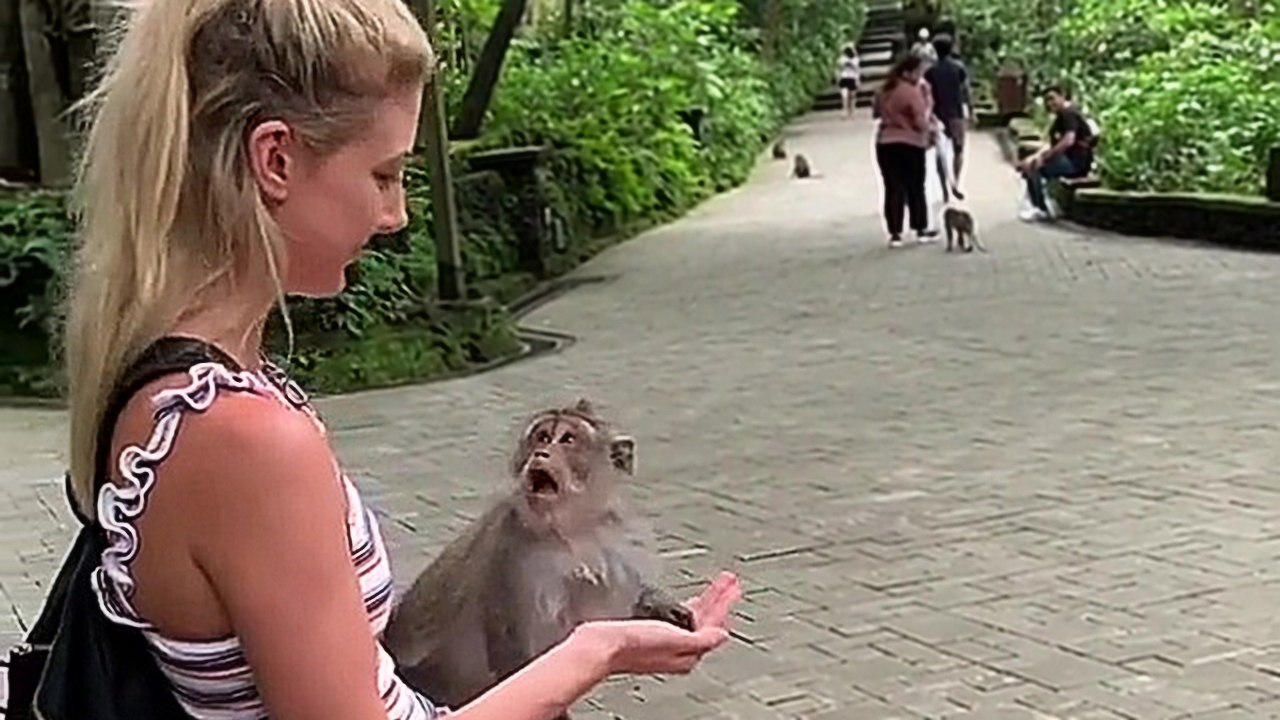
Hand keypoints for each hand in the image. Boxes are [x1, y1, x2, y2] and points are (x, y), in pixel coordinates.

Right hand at [574, 572, 741, 676]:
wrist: (601, 645)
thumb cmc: (632, 644)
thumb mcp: (674, 639)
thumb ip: (701, 638)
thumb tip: (722, 635)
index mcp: (687, 653)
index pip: (714, 625)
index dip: (725, 605)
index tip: (734, 587)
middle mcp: (677, 648)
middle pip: (706, 619)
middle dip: (718, 598)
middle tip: (729, 580)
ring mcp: (664, 640)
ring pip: (693, 617)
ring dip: (706, 599)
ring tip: (716, 584)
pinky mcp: (650, 633)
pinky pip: (679, 616)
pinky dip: (688, 605)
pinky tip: (689, 599)